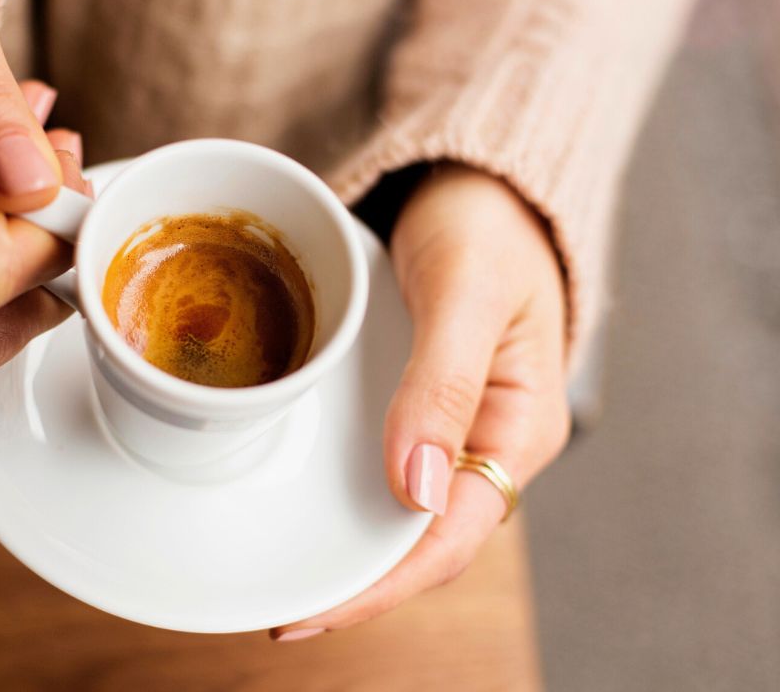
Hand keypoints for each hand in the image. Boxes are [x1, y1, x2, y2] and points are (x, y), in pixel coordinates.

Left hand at [271, 164, 570, 640]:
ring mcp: (448, 426)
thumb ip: (443, 382)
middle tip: (277, 611)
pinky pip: (379, 465)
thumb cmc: (487, 224)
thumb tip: (413, 489)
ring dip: (343, 547)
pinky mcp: (414, 403)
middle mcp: (483, 441)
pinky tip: (295, 500)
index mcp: (517, 428)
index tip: (311, 612)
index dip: (382, 585)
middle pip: (419, 540)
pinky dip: (340, 493)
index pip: (450, 537)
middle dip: (354, 584)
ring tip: (275, 573)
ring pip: (396, 510)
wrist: (477, 180)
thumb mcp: (466, 292)